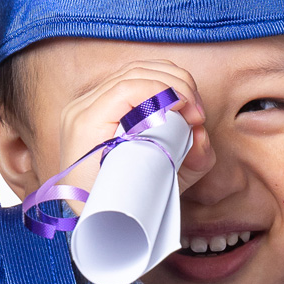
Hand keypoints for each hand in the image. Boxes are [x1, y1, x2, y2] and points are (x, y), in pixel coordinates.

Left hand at [53, 61, 214, 209]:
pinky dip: (160, 82)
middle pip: (135, 73)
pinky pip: (130, 78)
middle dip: (177, 86)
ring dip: (172, 81)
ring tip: (192, 107)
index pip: (129, 88)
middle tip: (198, 114)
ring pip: (135, 70)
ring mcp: (86, 103)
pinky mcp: (95, 104)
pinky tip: (177, 98)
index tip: (193, 113)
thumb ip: (188, 164)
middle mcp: (82, 109)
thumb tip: (201, 135)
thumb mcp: (159, 190)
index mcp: (86, 125)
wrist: (89, 213)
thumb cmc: (119, 206)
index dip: (168, 92)